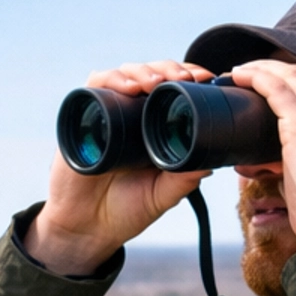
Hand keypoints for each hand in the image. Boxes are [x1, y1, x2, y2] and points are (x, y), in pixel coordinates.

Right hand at [26, 61, 212, 276]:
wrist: (86, 226)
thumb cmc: (126, 210)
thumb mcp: (162, 196)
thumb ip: (183, 180)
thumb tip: (211, 164)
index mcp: (154, 127)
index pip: (173, 90)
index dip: (189, 78)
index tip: (207, 78)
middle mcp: (132, 113)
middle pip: (153, 75)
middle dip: (171, 69)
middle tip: (187, 78)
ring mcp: (108, 111)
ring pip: (127, 74)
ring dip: (145, 72)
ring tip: (159, 83)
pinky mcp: (84, 114)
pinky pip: (97, 85)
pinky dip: (114, 80)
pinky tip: (130, 87)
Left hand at [229, 61, 295, 243]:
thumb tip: (276, 161)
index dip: (293, 77)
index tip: (270, 80)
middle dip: (274, 68)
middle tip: (249, 72)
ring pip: (288, 75)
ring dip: (260, 68)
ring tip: (238, 72)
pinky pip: (274, 87)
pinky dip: (253, 77)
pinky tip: (237, 76)